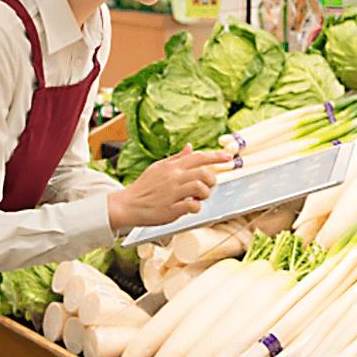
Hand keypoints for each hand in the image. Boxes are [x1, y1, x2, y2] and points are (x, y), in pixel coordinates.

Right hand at [107, 144, 229, 230]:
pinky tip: (191, 207)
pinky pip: (193, 206)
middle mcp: (173, 177)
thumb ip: (176, 158)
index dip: (216, 157)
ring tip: (199, 197)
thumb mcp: (158, 167)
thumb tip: (190, 147)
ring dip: (205, 194)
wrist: (128, 204)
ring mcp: (172, 193)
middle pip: (204, 172)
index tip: (229, 157)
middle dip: (212, 180)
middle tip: (210, 186)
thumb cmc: (144, 187)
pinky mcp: (171, 209)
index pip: (198, 157)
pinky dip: (196, 207)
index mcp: (171, 166)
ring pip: (200, 188)